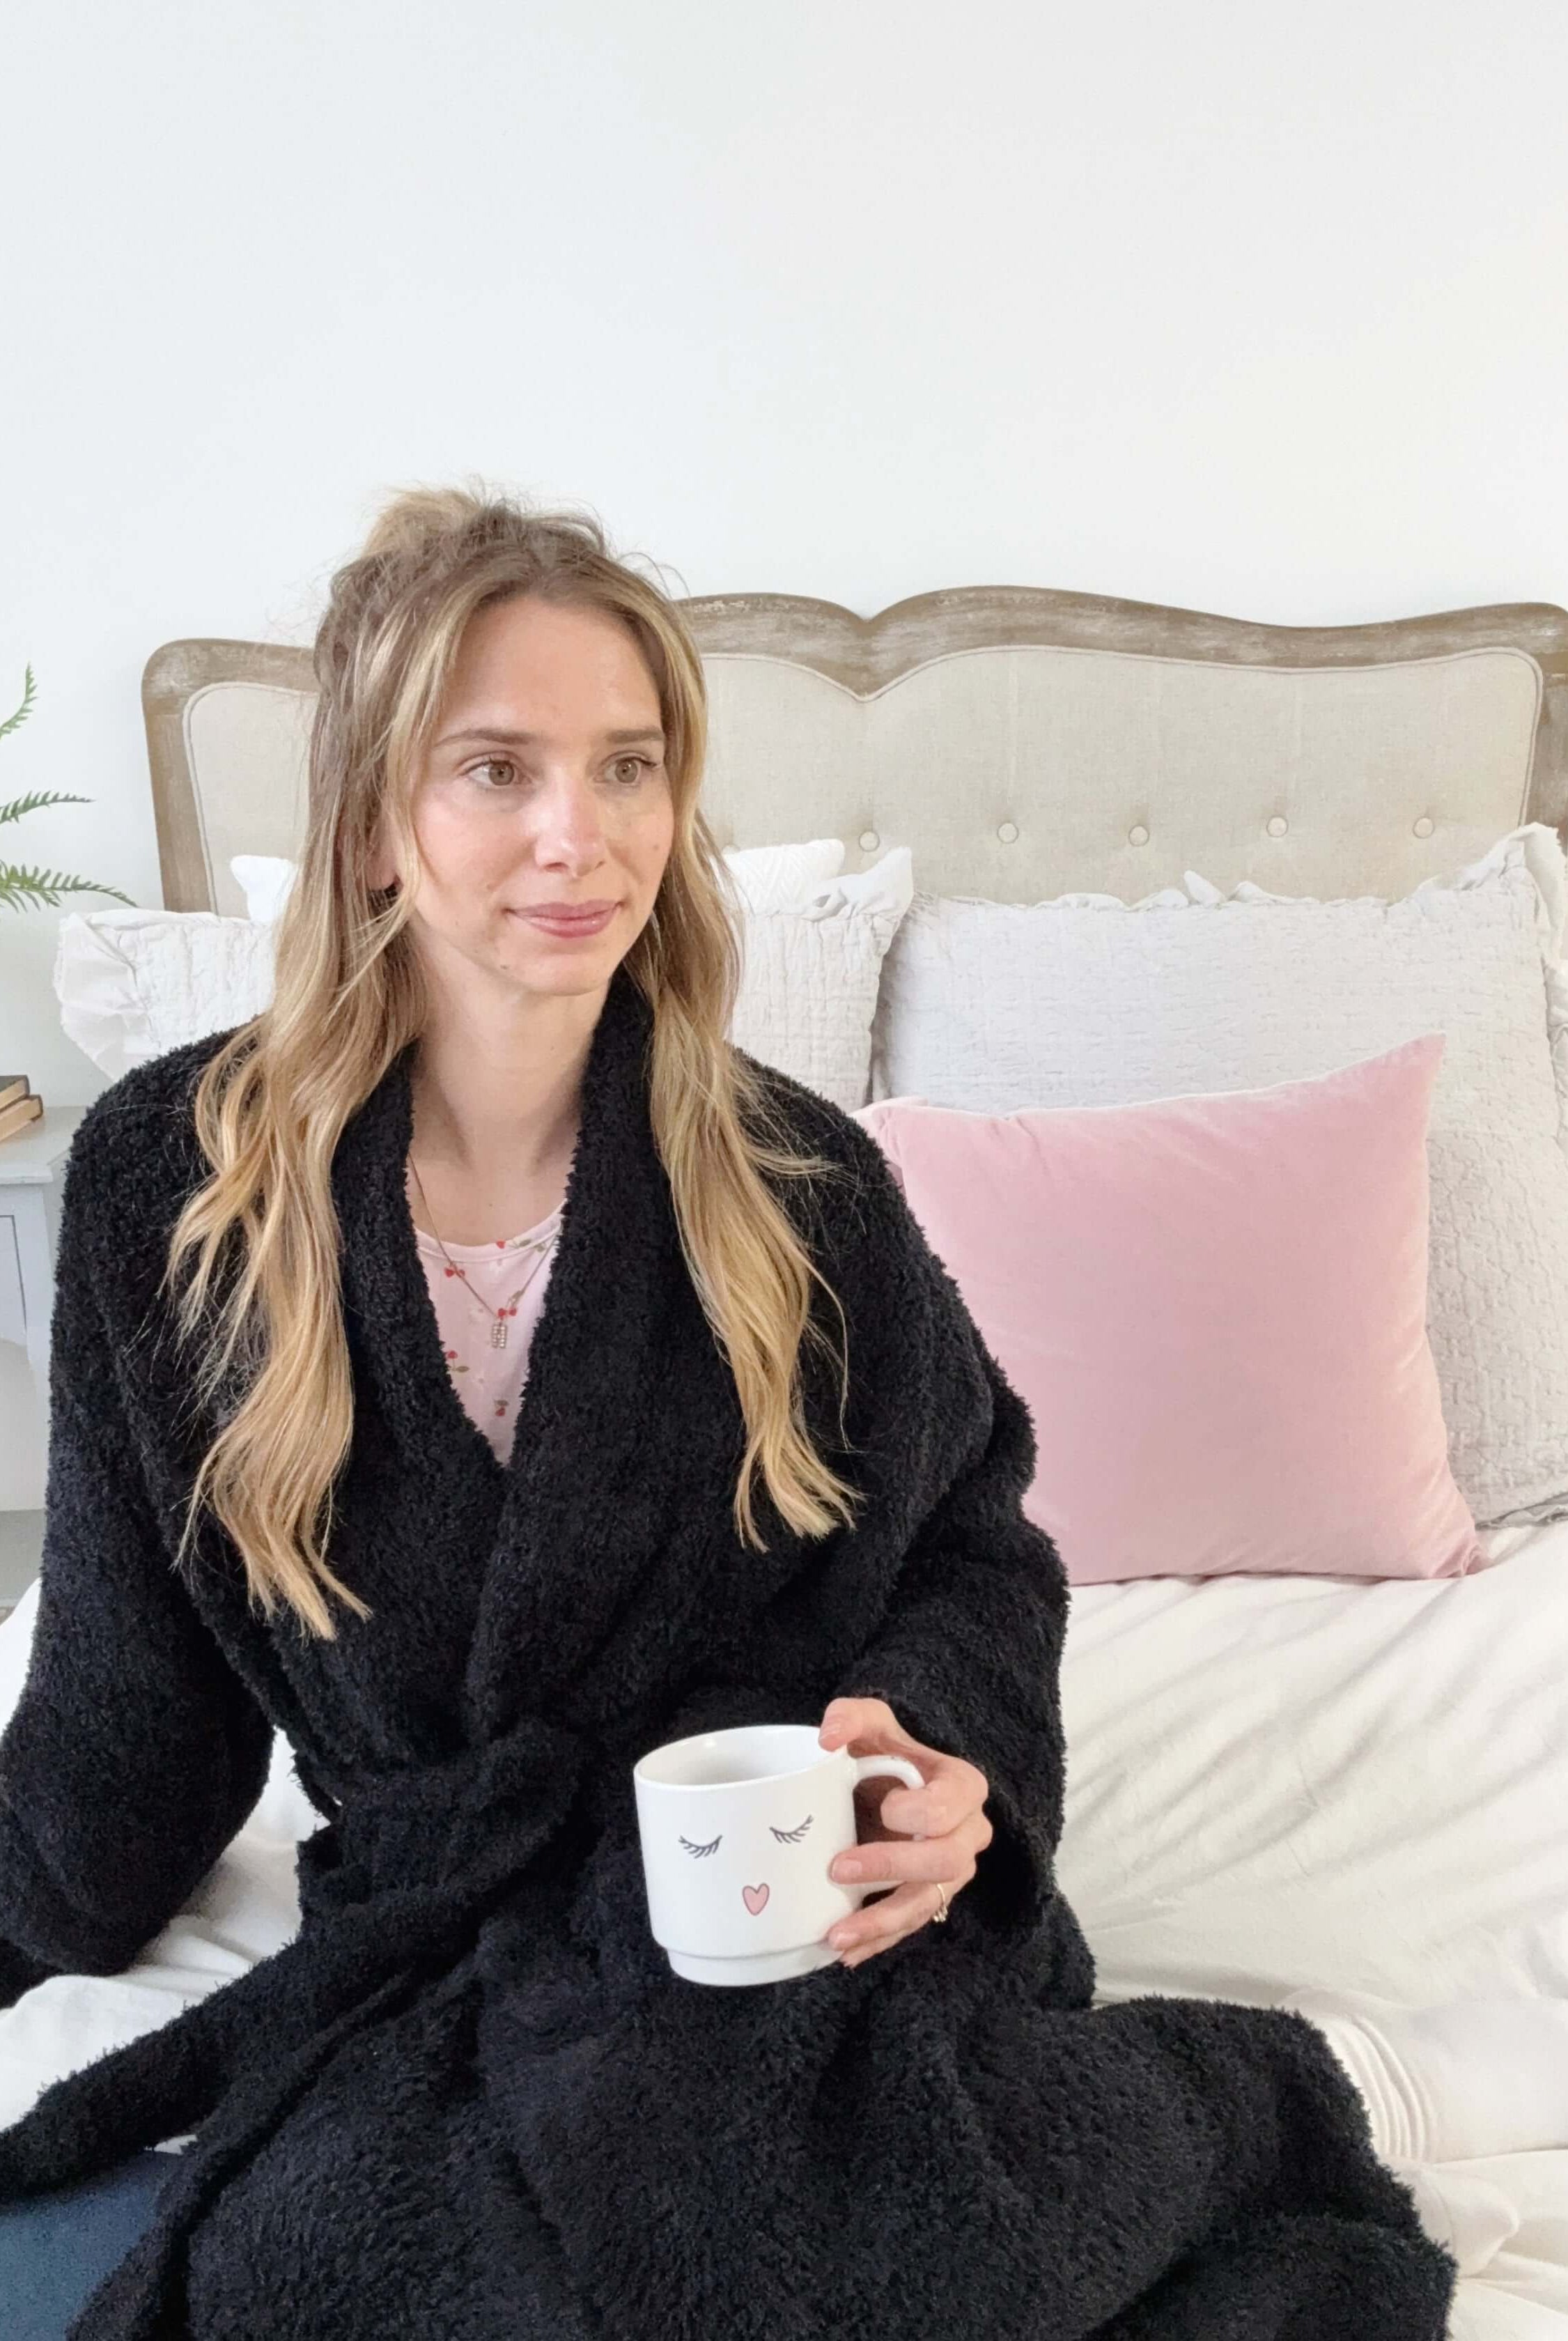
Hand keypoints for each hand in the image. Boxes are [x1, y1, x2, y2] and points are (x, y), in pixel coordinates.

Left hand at [816, 1696, 991, 1967]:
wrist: (886, 1784)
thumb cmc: (885, 1752)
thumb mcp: (873, 1724)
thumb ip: (852, 1716)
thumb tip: (827, 1737)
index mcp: (962, 1788)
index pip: (949, 1807)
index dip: (917, 1814)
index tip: (882, 1808)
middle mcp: (966, 1835)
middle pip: (945, 1863)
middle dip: (892, 1868)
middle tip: (837, 1868)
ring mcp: (950, 1874)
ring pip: (926, 1904)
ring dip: (881, 1922)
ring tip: (836, 1935)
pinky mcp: (928, 1899)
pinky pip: (908, 1928)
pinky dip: (876, 1941)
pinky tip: (843, 1953)